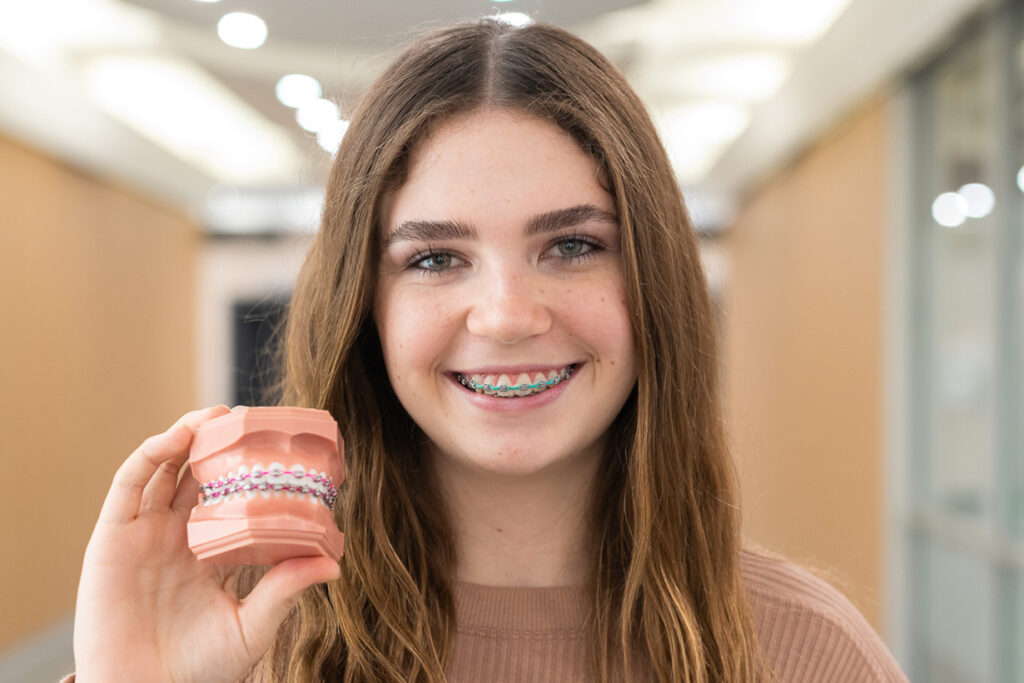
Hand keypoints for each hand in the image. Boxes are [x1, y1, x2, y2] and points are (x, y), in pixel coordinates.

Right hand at [73, 406, 339, 682]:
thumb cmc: (199, 672)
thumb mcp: (252, 627)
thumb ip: (285, 590)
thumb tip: (335, 562)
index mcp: (215, 553)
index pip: (236, 497)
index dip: (254, 469)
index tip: (284, 446)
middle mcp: (180, 537)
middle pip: (201, 474)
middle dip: (223, 442)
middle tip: (252, 418)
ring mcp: (146, 534)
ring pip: (166, 468)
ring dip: (188, 435)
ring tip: (218, 415)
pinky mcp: (112, 538)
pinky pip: (129, 484)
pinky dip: (151, 454)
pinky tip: (177, 437)